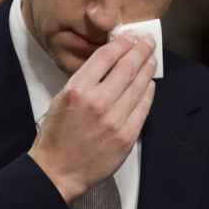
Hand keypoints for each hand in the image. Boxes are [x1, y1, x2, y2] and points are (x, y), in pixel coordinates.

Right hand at [28, 34, 156, 202]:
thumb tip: (109, 63)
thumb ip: (85, 80)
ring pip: (138, 86)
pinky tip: (149, 84)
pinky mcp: (127, 137)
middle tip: (147, 42)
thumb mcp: (62, 98)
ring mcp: (115, 121)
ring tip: (151, 59)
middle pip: (126, 67)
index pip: (106, 56)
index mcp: (77, 90)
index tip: (129, 37)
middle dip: (140, 51)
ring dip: (147, 69)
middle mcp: (98, 102)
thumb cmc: (57, 135)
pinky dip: (148, 93)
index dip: (121, 43)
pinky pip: (143, 108)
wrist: (58, 170)